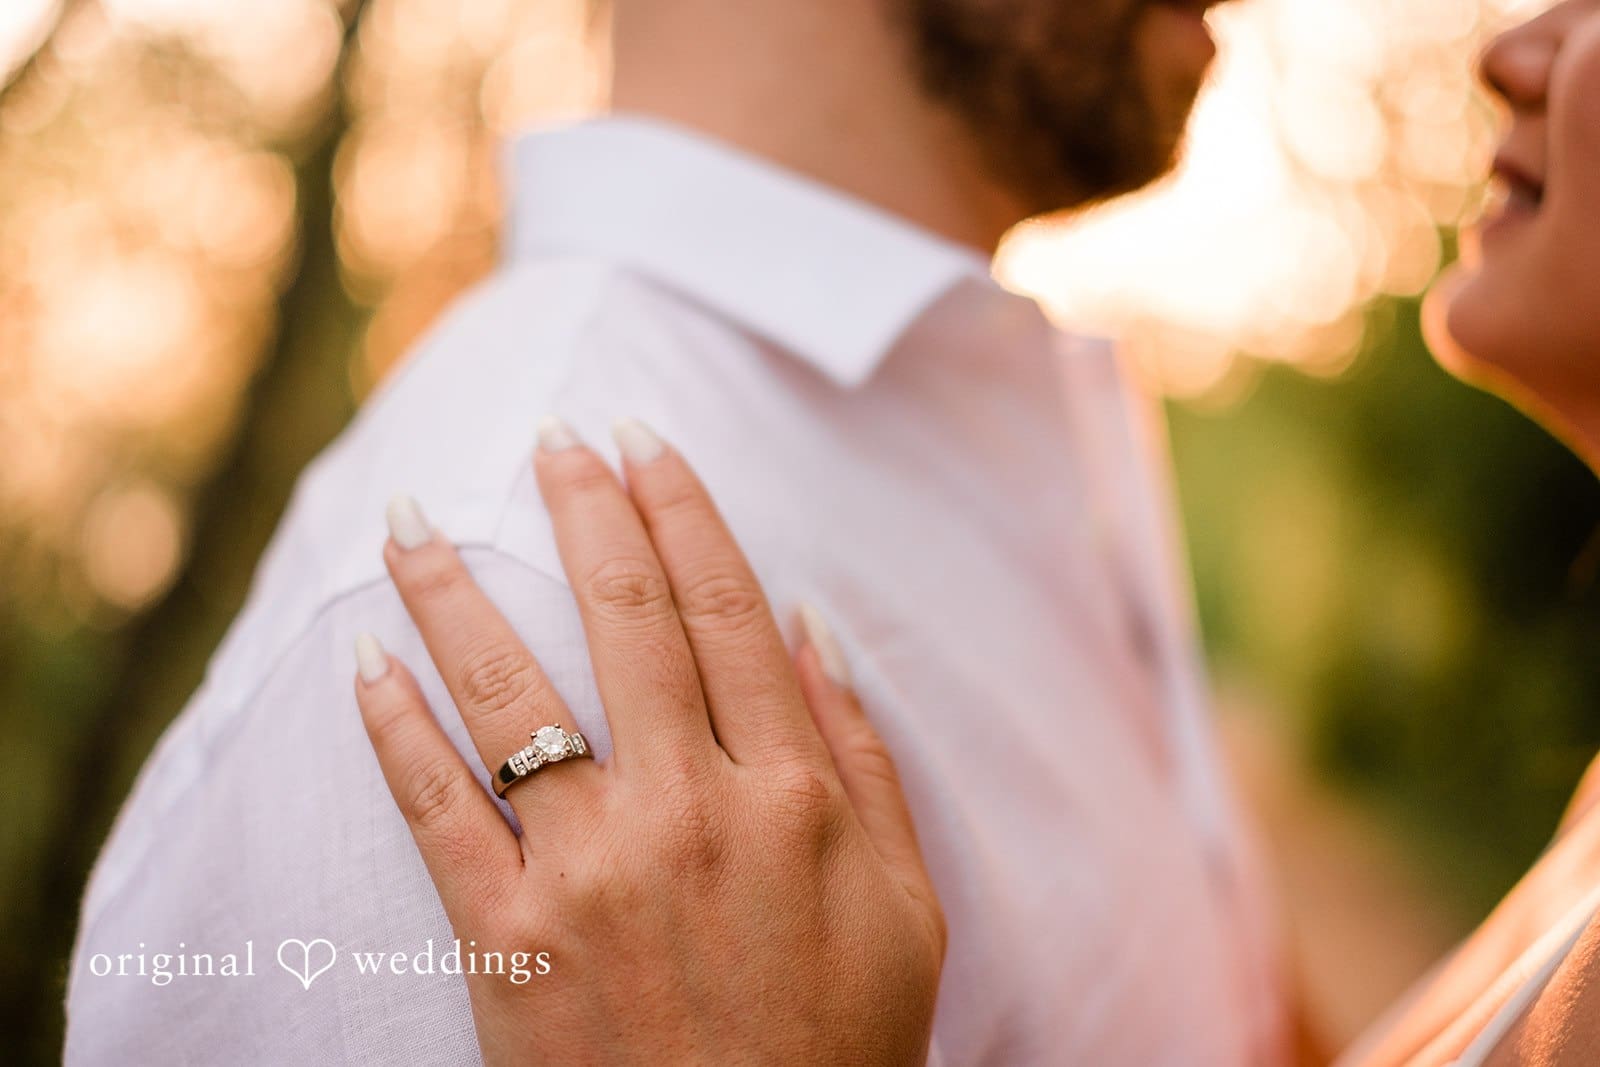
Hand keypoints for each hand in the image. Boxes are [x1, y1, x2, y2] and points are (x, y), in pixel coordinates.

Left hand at [351, 417, 944, 1064]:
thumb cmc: (839, 1045)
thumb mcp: (906, 904)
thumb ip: (865, 762)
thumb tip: (815, 630)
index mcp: (794, 793)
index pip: (727, 611)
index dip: (682, 512)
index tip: (645, 444)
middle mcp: (692, 808)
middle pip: (628, 621)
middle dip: (586, 509)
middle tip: (553, 436)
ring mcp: (594, 870)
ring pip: (515, 694)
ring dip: (455, 591)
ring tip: (412, 514)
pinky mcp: (512, 938)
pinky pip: (439, 812)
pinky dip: (394, 729)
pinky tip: (362, 659)